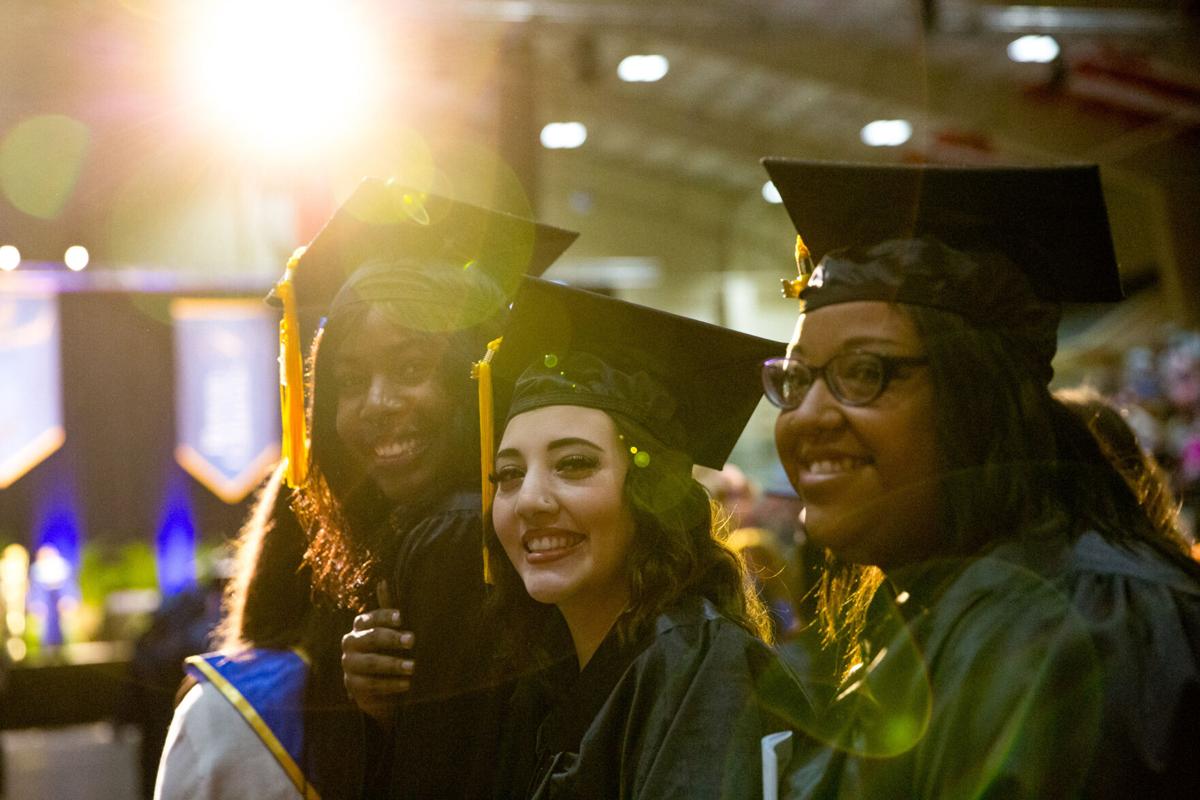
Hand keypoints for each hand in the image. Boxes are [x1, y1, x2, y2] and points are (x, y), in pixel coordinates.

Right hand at [341, 608, 414, 726]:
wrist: (381, 686)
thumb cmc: (389, 650)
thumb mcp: (391, 630)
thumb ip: (388, 608)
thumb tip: (383, 581)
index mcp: (360, 625)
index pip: (372, 617)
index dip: (386, 616)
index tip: (402, 618)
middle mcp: (350, 642)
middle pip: (371, 638)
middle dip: (393, 639)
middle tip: (412, 640)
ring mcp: (348, 664)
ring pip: (370, 663)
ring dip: (393, 664)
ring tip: (413, 667)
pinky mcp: (351, 685)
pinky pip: (370, 684)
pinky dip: (391, 684)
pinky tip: (407, 683)